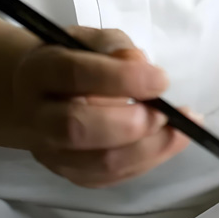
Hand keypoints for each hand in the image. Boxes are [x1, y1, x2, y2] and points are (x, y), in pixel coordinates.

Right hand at [12, 27, 189, 186]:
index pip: (75, 75)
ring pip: (99, 162)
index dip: (122, 78)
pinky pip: (111, 177)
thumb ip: (115, 46)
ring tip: (182, 130)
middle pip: (77, 127)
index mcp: (38, 72)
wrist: (38, 95)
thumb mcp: (91, 40)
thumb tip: (139, 63)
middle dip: (132, 123)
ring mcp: (50, 152)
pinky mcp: (69, 174)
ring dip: (149, 148)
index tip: (161, 79)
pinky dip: (147, 161)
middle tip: (166, 113)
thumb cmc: (74, 61)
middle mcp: (36, 117)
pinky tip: (168, 142)